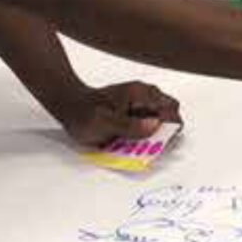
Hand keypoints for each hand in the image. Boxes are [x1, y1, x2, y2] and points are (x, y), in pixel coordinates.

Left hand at [54, 79, 180, 146]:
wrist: (69, 106)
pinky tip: (129, 142)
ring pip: (160, 124)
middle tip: (148, 147)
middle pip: (169, 117)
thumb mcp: (104, 122)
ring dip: (152, 138)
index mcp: (141, 93)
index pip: (171, 109)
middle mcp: (145, 97)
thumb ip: (130, 126)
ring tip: (136, 146)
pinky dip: (143, 137)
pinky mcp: (136, 115)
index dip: (171, 127)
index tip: (160, 142)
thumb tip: (154, 126)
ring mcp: (141, 105)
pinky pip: (148, 127)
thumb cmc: (83, 112)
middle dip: (162, 134)